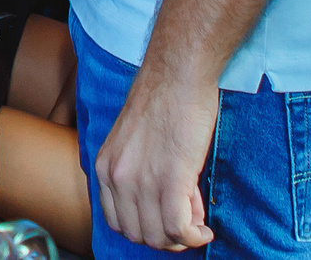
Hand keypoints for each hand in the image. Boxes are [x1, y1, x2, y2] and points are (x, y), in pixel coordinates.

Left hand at [95, 70, 217, 249]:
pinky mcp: (170, 179)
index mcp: (105, 166)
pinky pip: (178, 228)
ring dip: (182, 237)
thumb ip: (140, 173)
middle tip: (187, 219)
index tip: (166, 220)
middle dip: (165, 236)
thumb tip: (168, 204)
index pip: (117, 221)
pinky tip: (205, 230)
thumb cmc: (163, 98)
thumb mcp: (134, 140)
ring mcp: (141, 180)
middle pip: (137, 234)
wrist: (178, 72)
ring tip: (198, 218)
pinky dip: (194, 236)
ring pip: (158, 237)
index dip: (145, 228)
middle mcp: (116, 177)